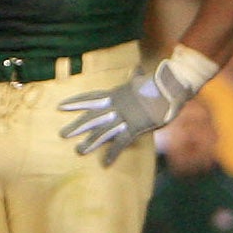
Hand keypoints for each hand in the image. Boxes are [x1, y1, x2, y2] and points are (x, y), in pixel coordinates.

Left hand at [58, 53, 205, 164]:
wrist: (172, 88)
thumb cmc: (160, 84)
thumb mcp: (144, 80)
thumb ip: (136, 77)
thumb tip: (138, 68)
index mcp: (115, 94)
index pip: (90, 98)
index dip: (75, 102)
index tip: (60, 106)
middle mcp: (116, 106)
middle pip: (92, 117)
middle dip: (77, 126)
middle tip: (62, 134)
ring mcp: (124, 118)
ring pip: (102, 131)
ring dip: (90, 142)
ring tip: (78, 150)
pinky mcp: (135, 128)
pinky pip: (121, 143)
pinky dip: (113, 153)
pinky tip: (105, 163)